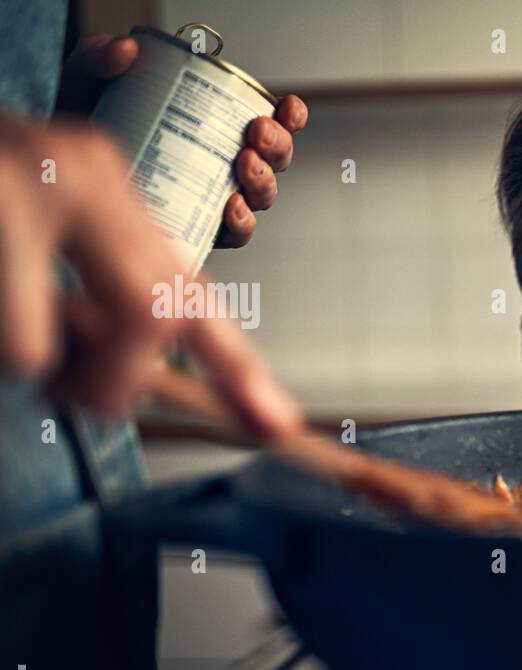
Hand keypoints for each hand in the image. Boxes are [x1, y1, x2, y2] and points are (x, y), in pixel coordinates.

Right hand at [0, 113, 301, 434]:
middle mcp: (67, 176)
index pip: (189, 291)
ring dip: (23, 360)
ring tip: (3, 317)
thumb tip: (136, 382)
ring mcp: (5, 199)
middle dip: (114, 384)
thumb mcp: (45, 230)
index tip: (275, 423)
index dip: (235, 366)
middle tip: (82, 395)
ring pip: (37, 351)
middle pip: (146, 319)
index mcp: (101, 180)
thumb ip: (101, 292)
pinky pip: (4, 345)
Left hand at [56, 34, 308, 248]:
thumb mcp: (89, 82)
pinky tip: (232, 208)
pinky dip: (242, 223)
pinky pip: (236, 235)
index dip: (290, 117)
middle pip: (275, 161)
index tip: (288, 106)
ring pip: (262, 195)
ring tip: (245, 165)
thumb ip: (100, 58)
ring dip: (263, 180)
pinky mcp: (199, 229)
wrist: (61, 174)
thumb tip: (125, 51)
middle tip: (256, 132)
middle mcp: (226, 165)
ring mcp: (215, 199)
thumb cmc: (88, 124)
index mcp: (218, 127)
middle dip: (278, 146)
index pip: (270, 122)